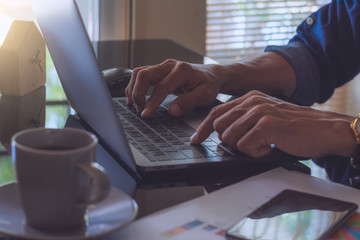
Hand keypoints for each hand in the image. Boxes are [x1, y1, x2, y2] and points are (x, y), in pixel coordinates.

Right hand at [125, 59, 221, 117]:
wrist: (211, 75)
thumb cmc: (208, 85)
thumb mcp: (204, 95)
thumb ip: (188, 102)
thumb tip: (172, 110)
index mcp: (182, 70)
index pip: (161, 87)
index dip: (151, 102)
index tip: (145, 114)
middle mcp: (170, 65)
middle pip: (144, 74)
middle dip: (137, 94)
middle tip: (139, 110)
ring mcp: (163, 66)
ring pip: (139, 73)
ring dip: (133, 89)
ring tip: (135, 106)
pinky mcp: (159, 70)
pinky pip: (141, 74)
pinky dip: (134, 86)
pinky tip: (134, 98)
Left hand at [191, 91, 356, 157]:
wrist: (323, 128)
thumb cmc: (294, 126)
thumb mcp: (266, 116)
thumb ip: (244, 120)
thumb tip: (221, 133)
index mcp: (250, 97)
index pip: (216, 111)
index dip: (202, 128)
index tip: (195, 140)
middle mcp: (252, 101)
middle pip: (218, 125)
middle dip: (227, 140)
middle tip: (249, 144)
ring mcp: (258, 112)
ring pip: (228, 137)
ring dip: (244, 148)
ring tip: (264, 145)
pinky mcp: (266, 125)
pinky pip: (244, 146)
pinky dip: (255, 153)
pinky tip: (270, 148)